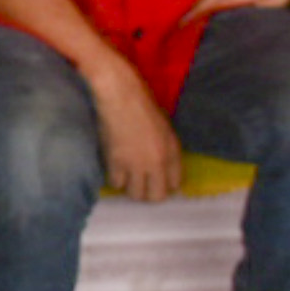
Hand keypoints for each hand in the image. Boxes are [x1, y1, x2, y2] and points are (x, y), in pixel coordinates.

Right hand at [88, 62, 185, 202]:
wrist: (120, 94)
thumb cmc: (141, 103)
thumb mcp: (164, 126)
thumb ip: (166, 148)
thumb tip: (162, 167)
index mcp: (173, 151)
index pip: (175, 184)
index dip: (165, 184)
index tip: (156, 181)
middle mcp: (158, 162)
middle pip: (156, 196)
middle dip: (149, 193)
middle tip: (140, 183)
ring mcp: (137, 164)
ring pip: (136, 195)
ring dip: (131, 187)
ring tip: (126, 177)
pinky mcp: (116, 163)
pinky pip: (117, 184)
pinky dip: (115, 178)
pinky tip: (113, 168)